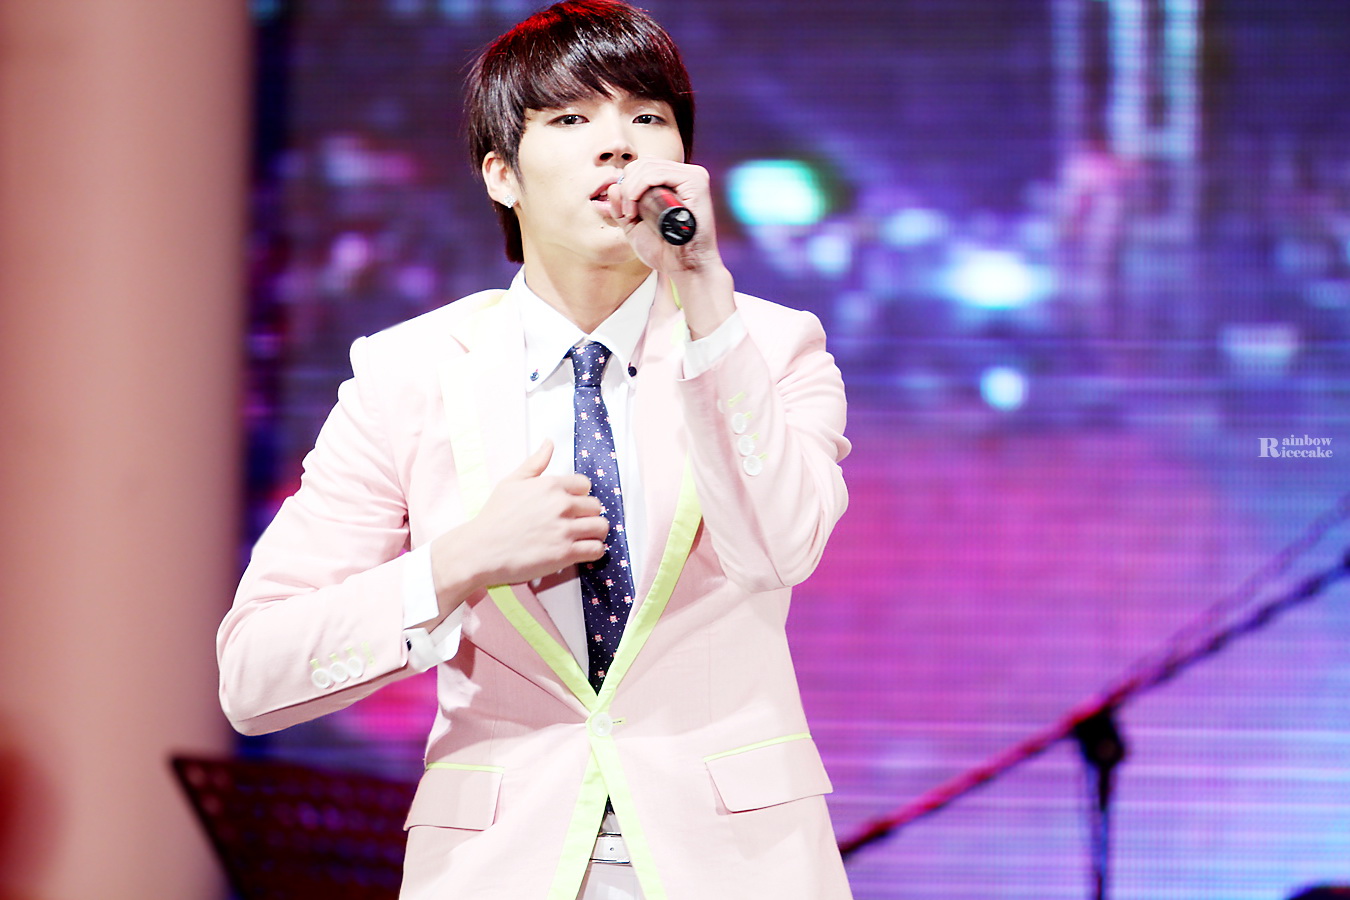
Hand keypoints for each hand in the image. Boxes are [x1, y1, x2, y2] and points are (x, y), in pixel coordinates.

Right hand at [436, 440, 607, 593]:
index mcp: (551, 485)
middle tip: (577, 524)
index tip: (571, 506)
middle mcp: (561, 505)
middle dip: (588, 515)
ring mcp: (565, 530)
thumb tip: (549, 442)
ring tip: (583, 537)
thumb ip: (535, 463)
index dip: (580, 496)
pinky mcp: (565, 554)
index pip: (585, 485)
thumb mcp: (511, 482)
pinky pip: (596, 549)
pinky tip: (582, 551)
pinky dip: (594, 551)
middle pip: (595, 507)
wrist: (481, 549)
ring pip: (601, 527)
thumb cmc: (494, 517)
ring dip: (595, 533)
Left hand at [609, 159, 736, 337]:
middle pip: (644, 162)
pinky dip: (639, 187)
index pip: (644, 167)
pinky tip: (636, 207)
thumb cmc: (665, 251)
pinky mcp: (696, 182)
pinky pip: (659, 173)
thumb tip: (614, 186)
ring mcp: (693, 176)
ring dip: (630, 189)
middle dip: (627, 186)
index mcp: (675, 183)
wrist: (686, 268)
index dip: (627, 184)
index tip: (625, 211)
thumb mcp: (635, 227)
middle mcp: (685, 176)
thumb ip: (622, 208)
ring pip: (648, 166)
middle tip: (627, 213)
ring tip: (631, 214)